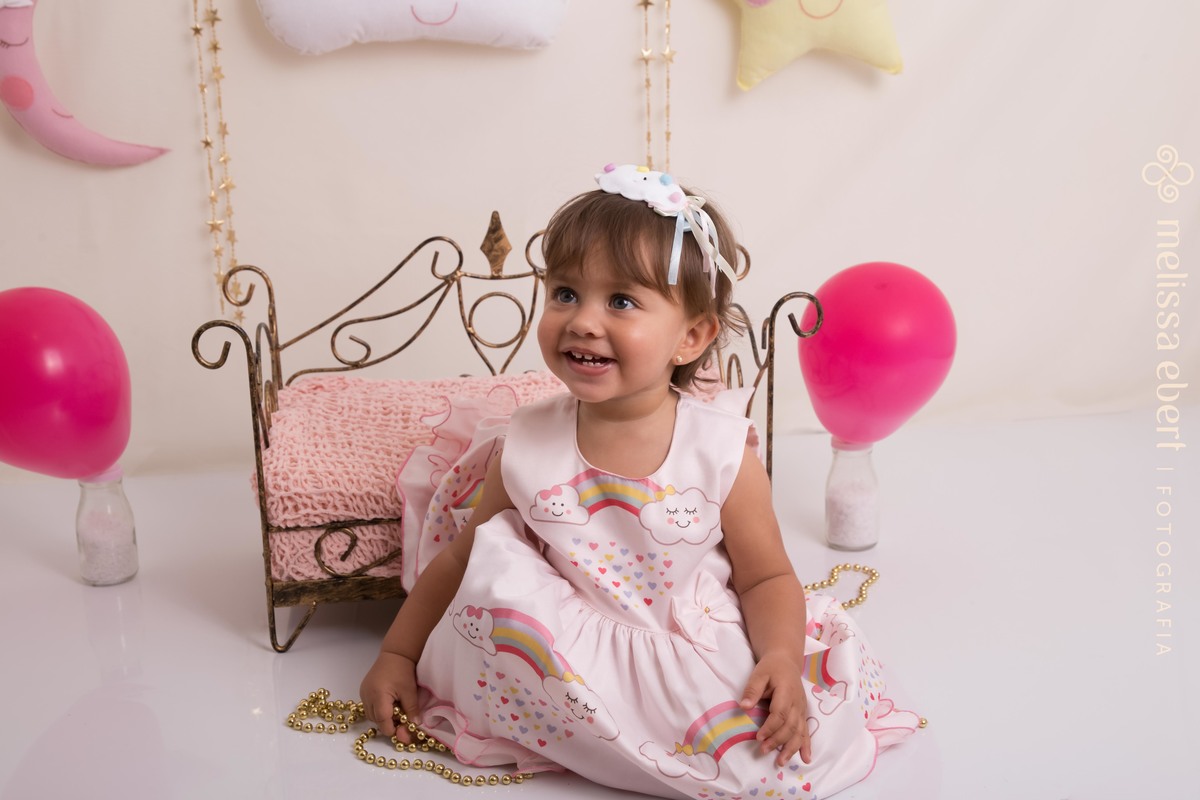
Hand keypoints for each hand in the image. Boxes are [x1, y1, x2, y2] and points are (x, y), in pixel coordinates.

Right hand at [359, 650, 420, 741]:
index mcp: (378, 696)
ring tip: (396, 707)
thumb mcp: (410, 692)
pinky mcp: (363, 690)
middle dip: (389, 723)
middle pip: (375, 720)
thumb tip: (414, 728)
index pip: (382, 721)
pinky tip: (389, 702)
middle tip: (402, 717)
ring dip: (383, 716)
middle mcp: (367, 696)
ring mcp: (363, 693)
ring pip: (371, 715)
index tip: (403, 730)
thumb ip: (412, 711)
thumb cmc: (403, 671)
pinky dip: (379, 709)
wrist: (395, 653)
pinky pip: (369, 707)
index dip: (392, 729)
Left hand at [740, 651, 812, 766]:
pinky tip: (806, 759)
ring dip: (791, 748)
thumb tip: (743, 706)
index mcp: (787, 691)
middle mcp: (797, 703)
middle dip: (778, 740)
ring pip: (800, 732)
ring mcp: (802, 709)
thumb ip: (752, 690)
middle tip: (764, 750)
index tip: (758, 737)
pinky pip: (806, 731)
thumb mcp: (759, 674)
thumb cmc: (771, 668)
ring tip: (781, 762)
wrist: (786, 662)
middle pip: (790, 726)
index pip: (780, 714)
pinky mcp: (803, 714)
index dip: (770, 727)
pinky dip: (806, 746)